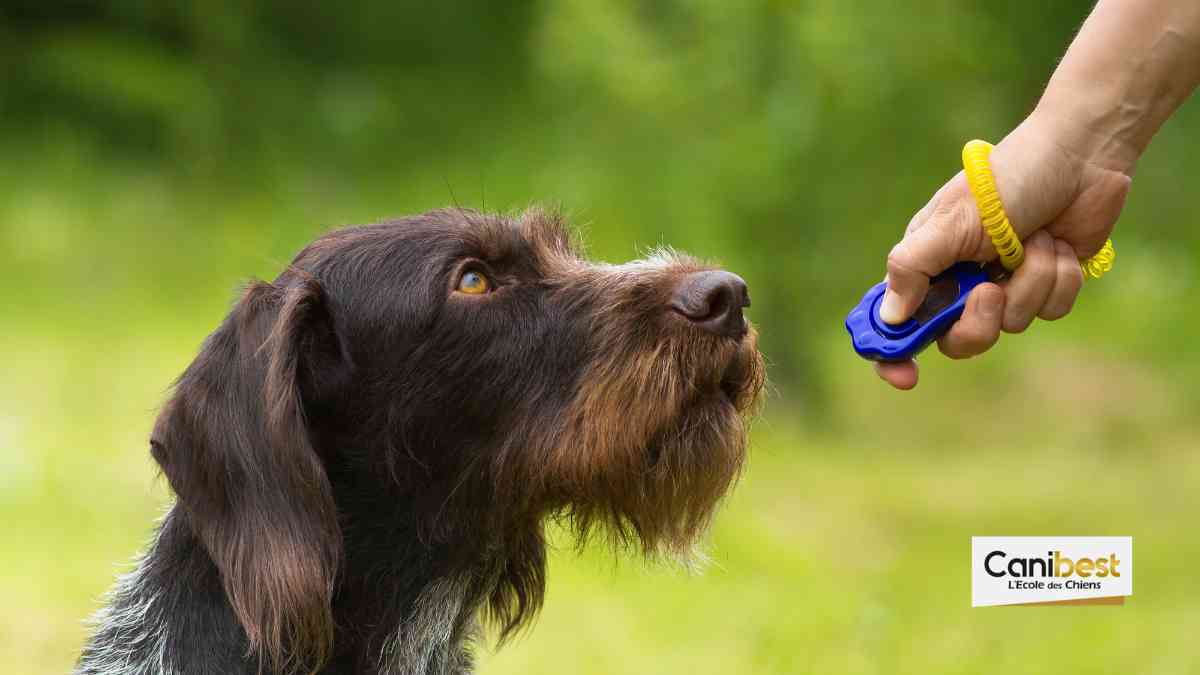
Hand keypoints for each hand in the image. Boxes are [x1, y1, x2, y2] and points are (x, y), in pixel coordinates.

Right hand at [873, 111, 1131, 389]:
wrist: (1080, 157)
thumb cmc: (1007, 179)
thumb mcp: (951, 222)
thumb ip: (912, 268)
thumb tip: (890, 318)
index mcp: (926, 264)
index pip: (895, 321)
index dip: (893, 352)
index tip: (906, 377)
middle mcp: (960, 280)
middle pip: (957, 340)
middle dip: (979, 321)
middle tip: (991, 291)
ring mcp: (1004, 285)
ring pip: (1011, 325)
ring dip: (1030, 281)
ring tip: (1035, 240)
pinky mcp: (1045, 285)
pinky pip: (1050, 311)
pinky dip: (1058, 278)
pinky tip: (1058, 244)